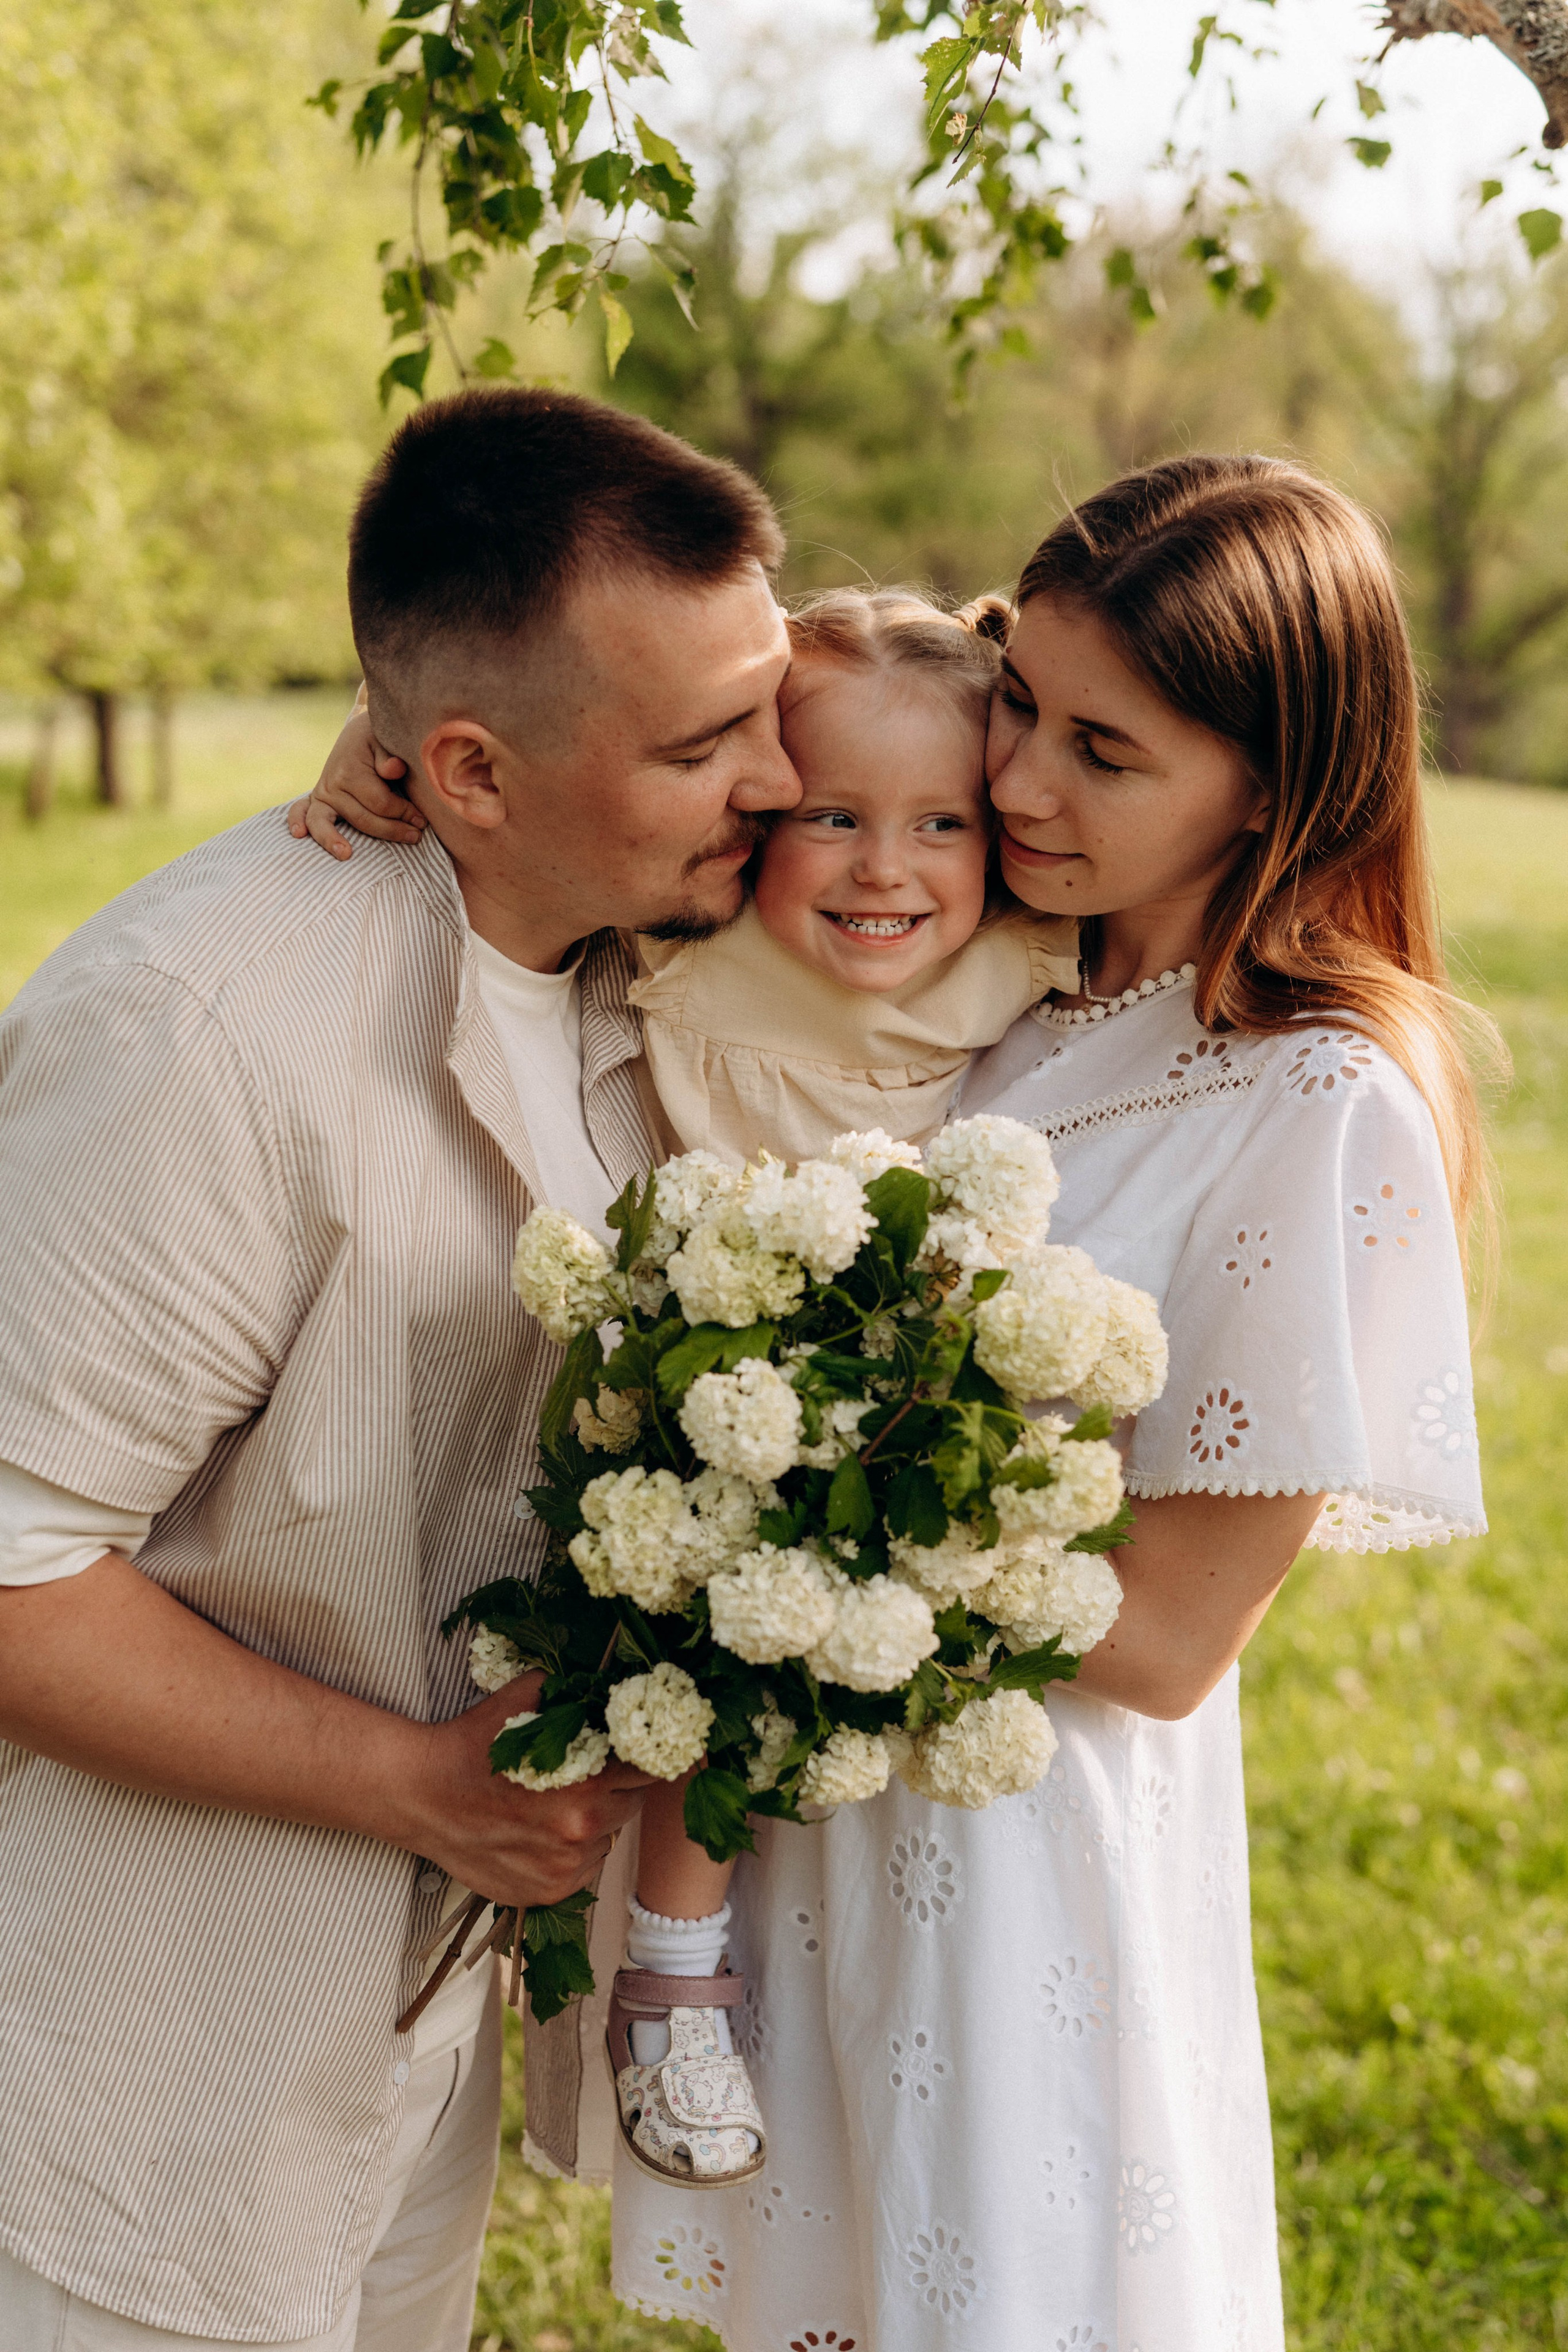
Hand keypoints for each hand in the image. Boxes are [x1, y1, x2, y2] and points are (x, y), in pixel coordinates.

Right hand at [286, 708, 423, 860]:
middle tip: (416, 836)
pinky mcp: (317, 799)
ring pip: (327, 823)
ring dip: (334, 840)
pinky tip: (299, 834)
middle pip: (361, 818)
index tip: (422, 819)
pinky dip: (297, 821)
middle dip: (392, 830)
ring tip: (346, 854)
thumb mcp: (388, 741)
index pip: (381, 804)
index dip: (404, 813)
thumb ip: (390, 755)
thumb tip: (393, 769)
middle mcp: (332, 783)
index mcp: (351, 770)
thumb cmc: (381, 740)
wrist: (363, 732)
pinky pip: (301, 811)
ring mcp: (322, 792)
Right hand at [397, 1673, 652, 1909]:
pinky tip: (542, 1833)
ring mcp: (565, 1868)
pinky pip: (583, 1869)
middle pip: (630, 1805)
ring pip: (607, 1839)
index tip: (629, 1754)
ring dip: (595, 1823)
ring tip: (556, 1805)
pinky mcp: (547, 1892)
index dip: (641, 1759)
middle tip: (586, 1776)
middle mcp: (581, 1831)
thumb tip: (606, 1683)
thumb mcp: (523, 1700)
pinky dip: (572, 1853)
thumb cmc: (472, 1746)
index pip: (647, 1772)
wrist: (421, 1796)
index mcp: (586, 1783)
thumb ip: (570, 1691)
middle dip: (616, 1788)